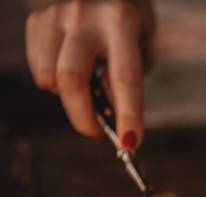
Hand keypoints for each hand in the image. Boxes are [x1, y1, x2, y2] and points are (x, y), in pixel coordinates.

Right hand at [25, 0, 154, 148]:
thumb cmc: (129, 17)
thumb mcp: (142, 42)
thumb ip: (127, 76)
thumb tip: (110, 116)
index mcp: (120, 20)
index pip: (124, 78)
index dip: (128, 115)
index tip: (130, 143)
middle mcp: (84, 16)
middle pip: (73, 82)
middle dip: (84, 119)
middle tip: (98, 133)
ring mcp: (55, 17)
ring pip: (49, 79)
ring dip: (68, 98)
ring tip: (86, 90)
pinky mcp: (37, 20)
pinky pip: (39, 67)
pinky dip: (54, 80)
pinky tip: (73, 68)